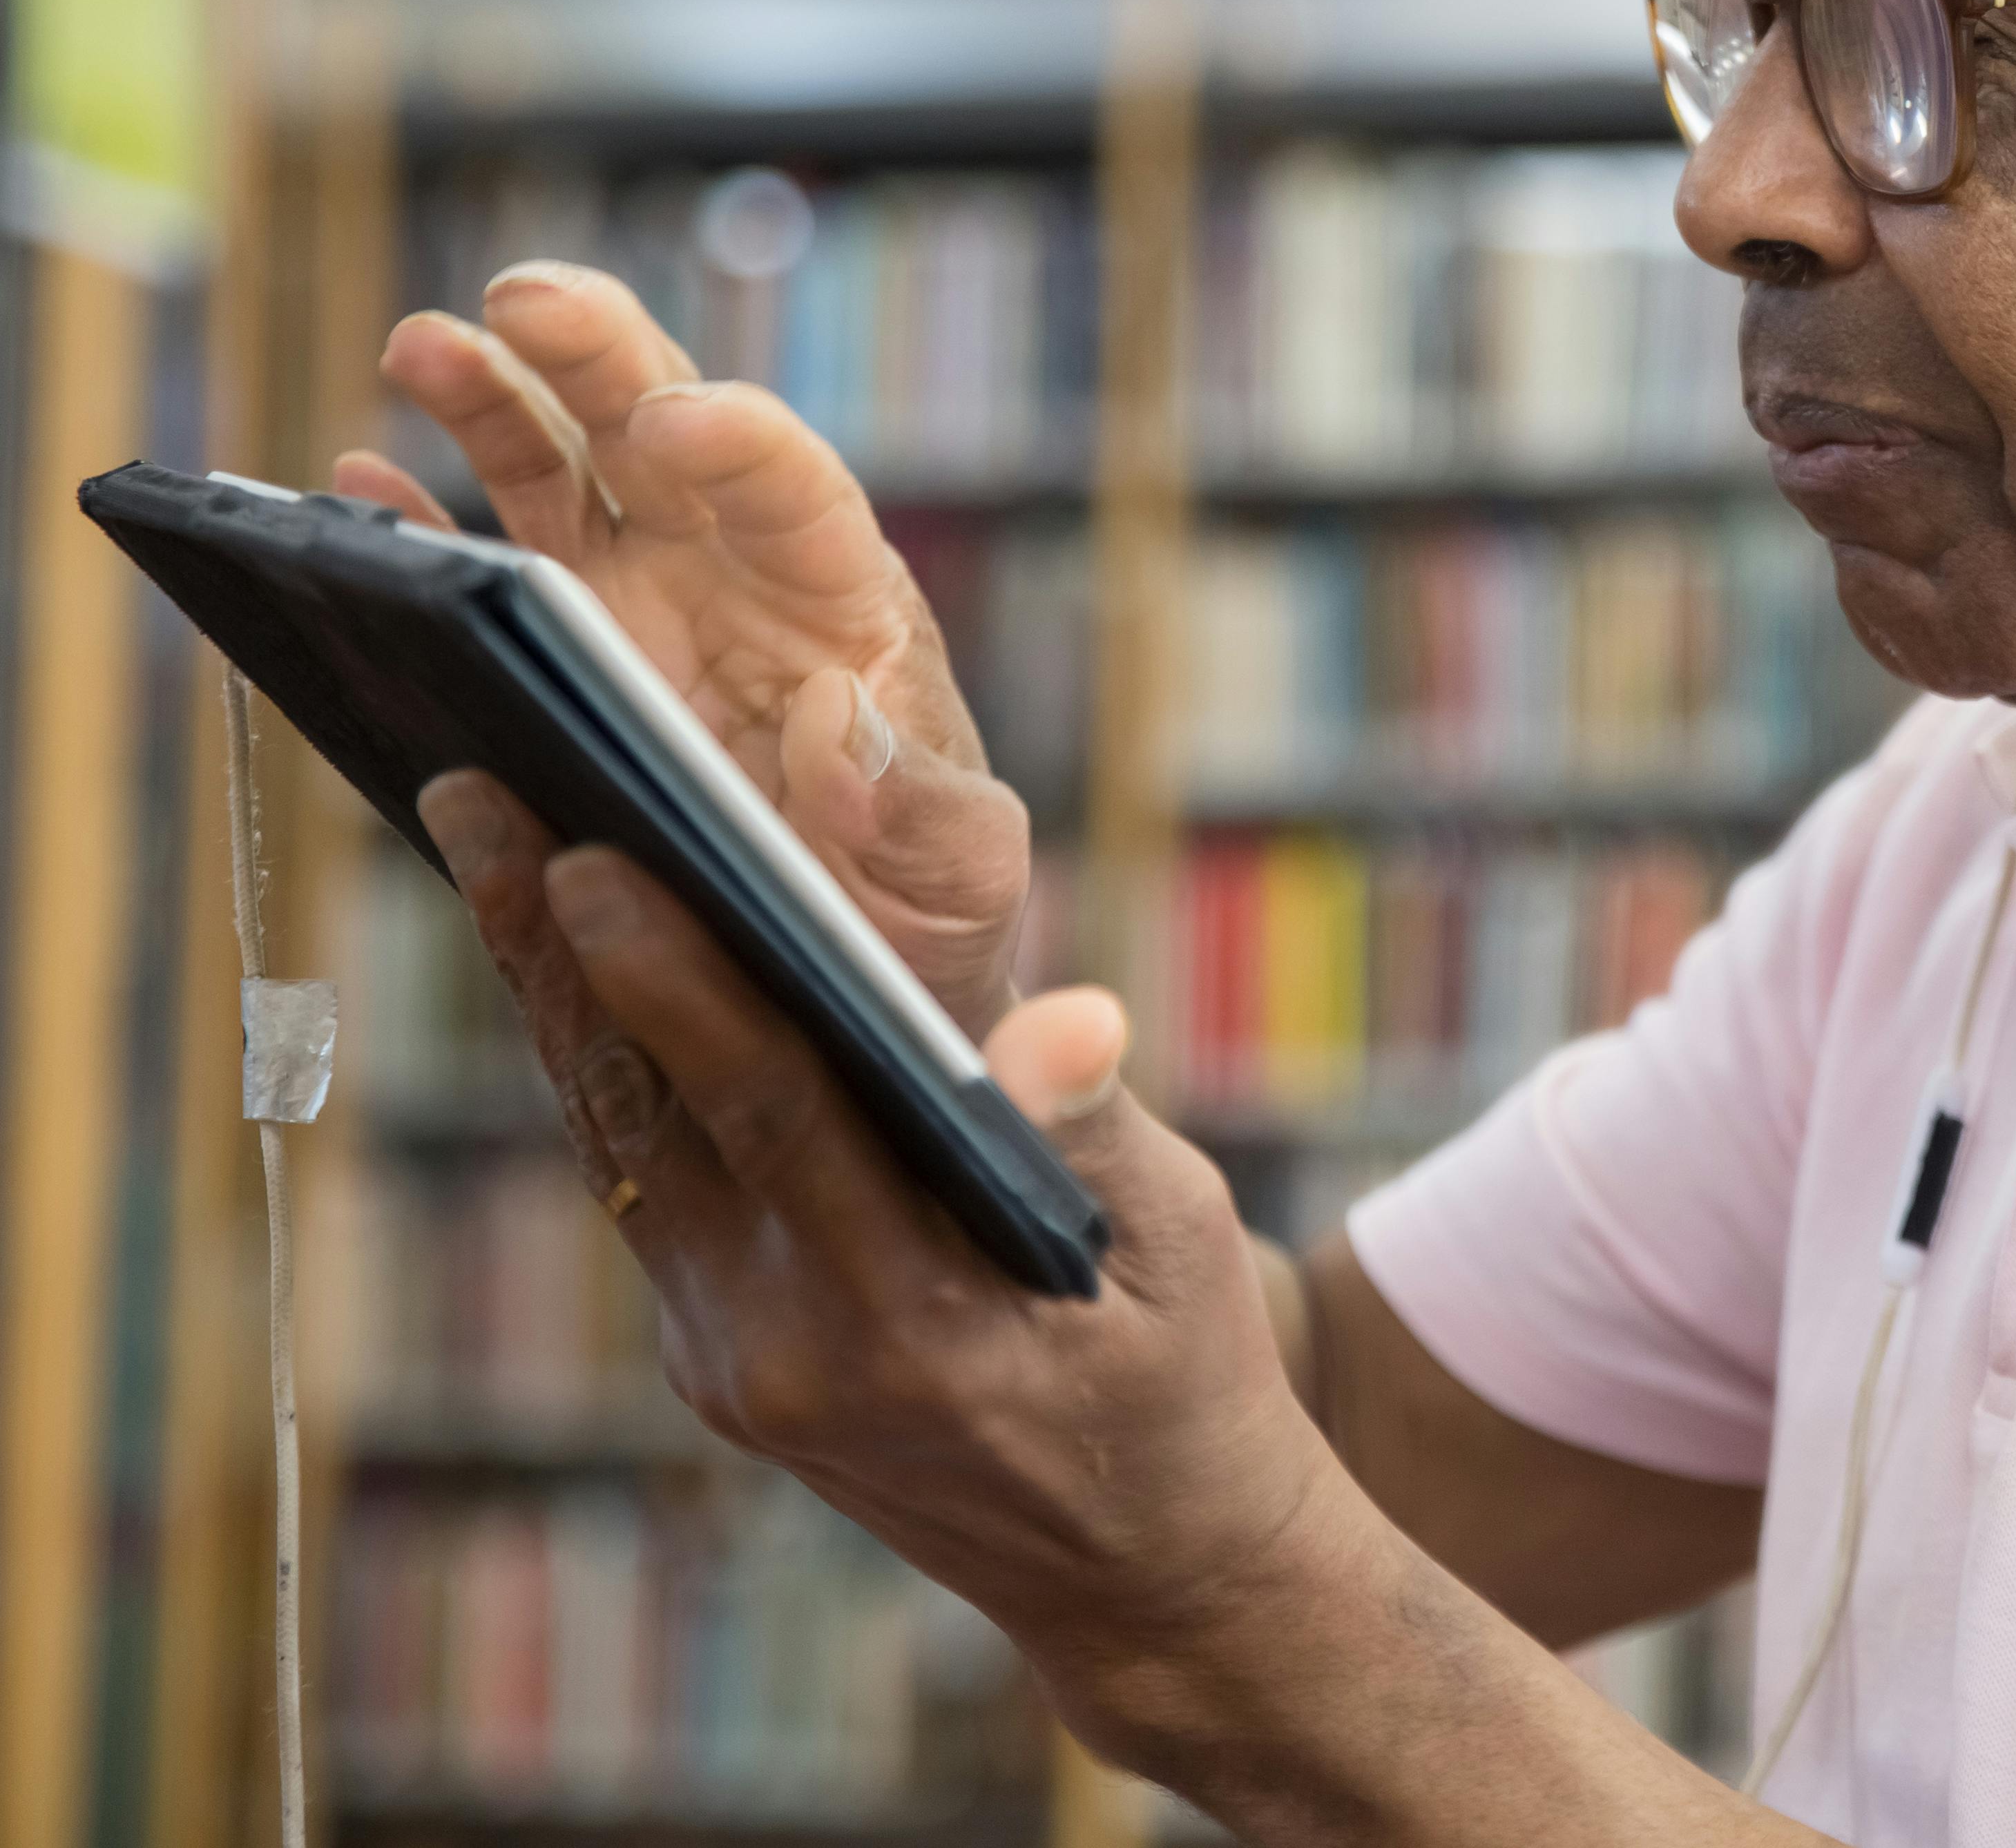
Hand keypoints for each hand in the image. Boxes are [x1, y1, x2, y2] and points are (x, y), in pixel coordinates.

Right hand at [339, 262, 1029, 1020]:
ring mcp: (637, 597)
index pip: (797, 489)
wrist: (850, 943)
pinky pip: (483, 560)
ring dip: (491, 396)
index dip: (741, 443)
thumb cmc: (925, 892)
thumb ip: (922, 812)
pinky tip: (359, 476)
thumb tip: (837, 724)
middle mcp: (731, 567)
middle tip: (528, 298)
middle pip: (662, 428)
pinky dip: (422, 520)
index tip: (678, 419)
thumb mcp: (961, 870)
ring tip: (421, 343)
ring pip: (559, 465)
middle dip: (597, 352)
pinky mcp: (563, 644)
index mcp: (839, 598)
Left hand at [416, 768, 1317, 1726]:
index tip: (581, 857)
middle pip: (645, 1113)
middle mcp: (790, 1347)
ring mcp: (738, 1362)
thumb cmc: (1186, 1384)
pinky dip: (613, 1059)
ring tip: (488, 840)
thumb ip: (1091, 1131)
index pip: (768, 1110)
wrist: (1144, 1578)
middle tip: (475, 791)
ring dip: (554, 992)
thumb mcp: (1180, 1249)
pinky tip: (581, 957)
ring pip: (621, 1144)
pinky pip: (651, 1184)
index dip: (673, 977)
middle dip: (550, 947)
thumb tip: (1063, 1023)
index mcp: (912, 1317)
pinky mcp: (724, 1359)